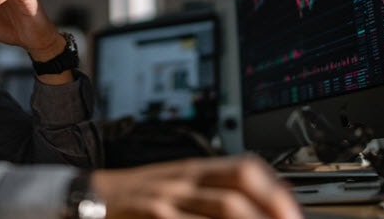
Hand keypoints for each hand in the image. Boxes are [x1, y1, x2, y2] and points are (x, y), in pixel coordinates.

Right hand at [90, 155, 302, 218]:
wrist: (89, 196)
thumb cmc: (138, 197)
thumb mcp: (179, 184)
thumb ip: (215, 189)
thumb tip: (264, 197)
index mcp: (195, 169)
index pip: (246, 169)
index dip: (275, 189)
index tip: (293, 211)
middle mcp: (185, 179)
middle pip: (240, 188)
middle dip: (272, 210)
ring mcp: (168, 197)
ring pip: (223, 207)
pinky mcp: (152, 215)